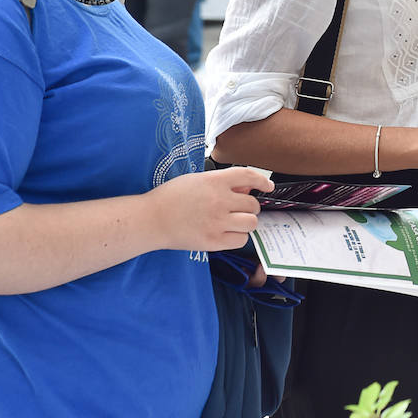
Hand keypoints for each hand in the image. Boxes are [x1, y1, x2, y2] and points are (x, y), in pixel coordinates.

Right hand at [145, 167, 272, 252]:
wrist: (150, 219)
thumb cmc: (171, 198)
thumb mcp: (197, 181)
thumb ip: (223, 184)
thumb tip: (248, 189)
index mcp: (214, 181)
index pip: (248, 176)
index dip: (262, 181)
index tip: (267, 186)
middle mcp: (219, 201)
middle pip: (253, 204)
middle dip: (250, 207)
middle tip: (238, 210)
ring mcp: (217, 222)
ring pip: (251, 223)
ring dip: (246, 222)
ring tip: (233, 222)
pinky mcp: (213, 241)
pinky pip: (240, 240)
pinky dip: (238, 237)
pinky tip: (227, 233)